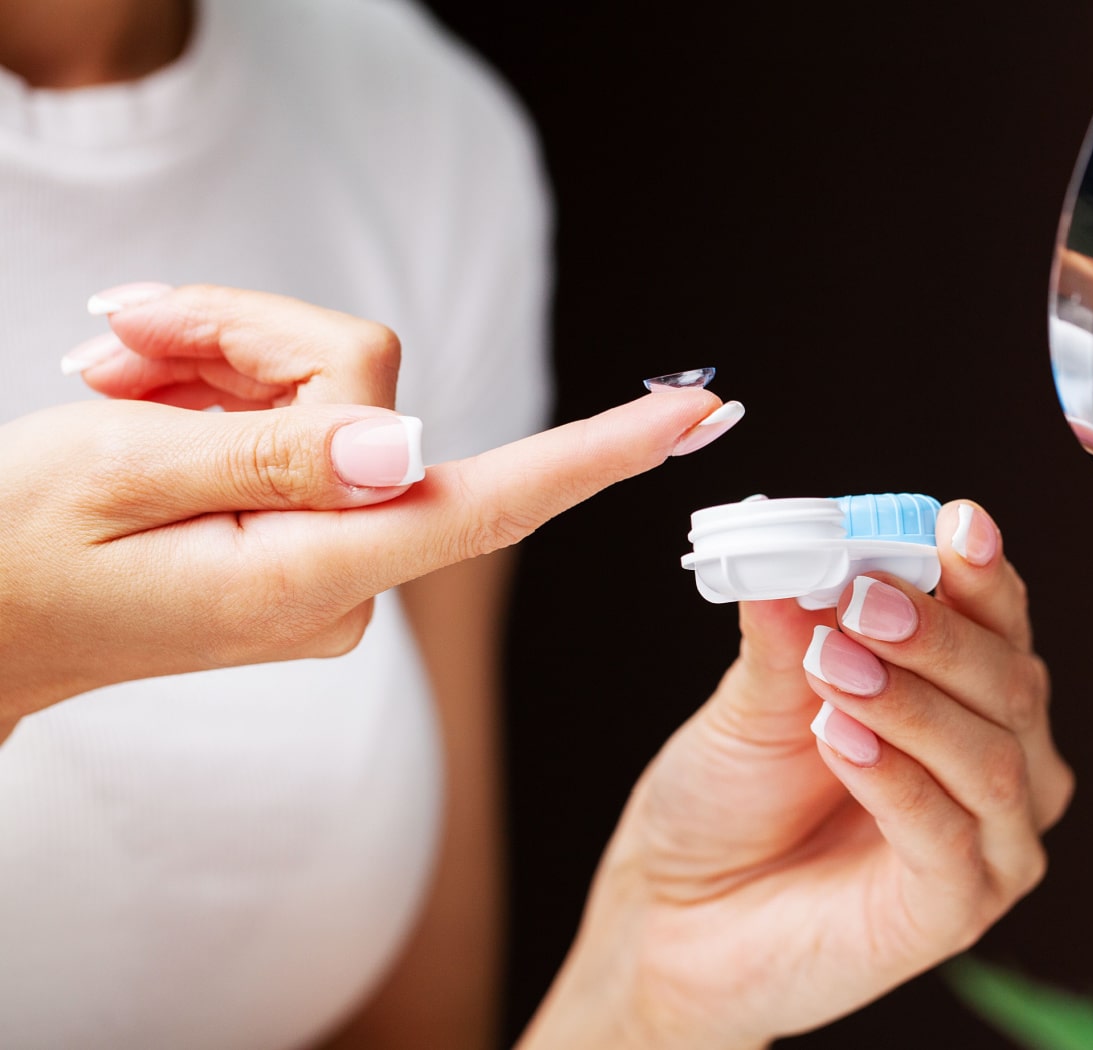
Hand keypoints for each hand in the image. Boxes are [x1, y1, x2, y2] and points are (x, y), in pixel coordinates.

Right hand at [3, 285, 740, 729]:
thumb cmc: (8, 553)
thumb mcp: (111, 476)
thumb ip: (268, 454)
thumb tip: (405, 445)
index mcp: (310, 574)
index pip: (491, 506)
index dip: (600, 456)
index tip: (698, 415)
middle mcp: (346, 572)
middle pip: (369, 391)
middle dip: (247, 337)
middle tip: (120, 345)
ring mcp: (333, 551)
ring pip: (331, 387)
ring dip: (216, 356)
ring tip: (113, 381)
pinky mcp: (312, 524)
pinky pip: (303, 413)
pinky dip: (219, 383)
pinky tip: (142, 395)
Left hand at [524, 502, 1071, 1049]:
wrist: (676, 914)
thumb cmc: (728, 801)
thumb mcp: (754, 700)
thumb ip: (787, 633)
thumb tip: (791, 546)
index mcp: (963, 692)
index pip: (999, 619)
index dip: (983, 571)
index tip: (955, 524)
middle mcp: (998, 759)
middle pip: (1009, 680)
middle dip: (938, 633)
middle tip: (862, 601)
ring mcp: (989, 841)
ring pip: (992, 756)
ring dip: (912, 702)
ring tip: (834, 669)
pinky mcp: (957, 909)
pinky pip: (949, 837)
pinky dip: (897, 779)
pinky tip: (840, 740)